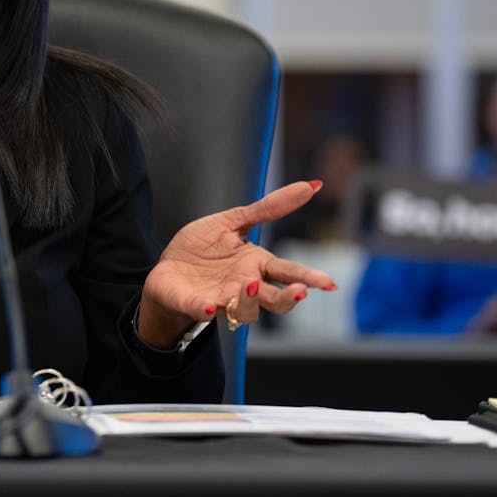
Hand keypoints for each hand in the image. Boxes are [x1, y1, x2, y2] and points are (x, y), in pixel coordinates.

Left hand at [137, 180, 337, 345]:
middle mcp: (244, 287)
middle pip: (274, 298)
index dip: (308, 277)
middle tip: (300, 291)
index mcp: (256, 265)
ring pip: (245, 311)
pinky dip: (205, 308)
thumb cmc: (203, 247)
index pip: (287, 272)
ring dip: (249, 300)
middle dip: (288, 297)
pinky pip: (202, 309)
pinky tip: (209, 305)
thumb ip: (269, 208)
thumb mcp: (234, 220)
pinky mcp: (195, 304)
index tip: (329, 282)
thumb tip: (312, 185)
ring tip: (249, 283)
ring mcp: (221, 298)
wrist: (167, 268)